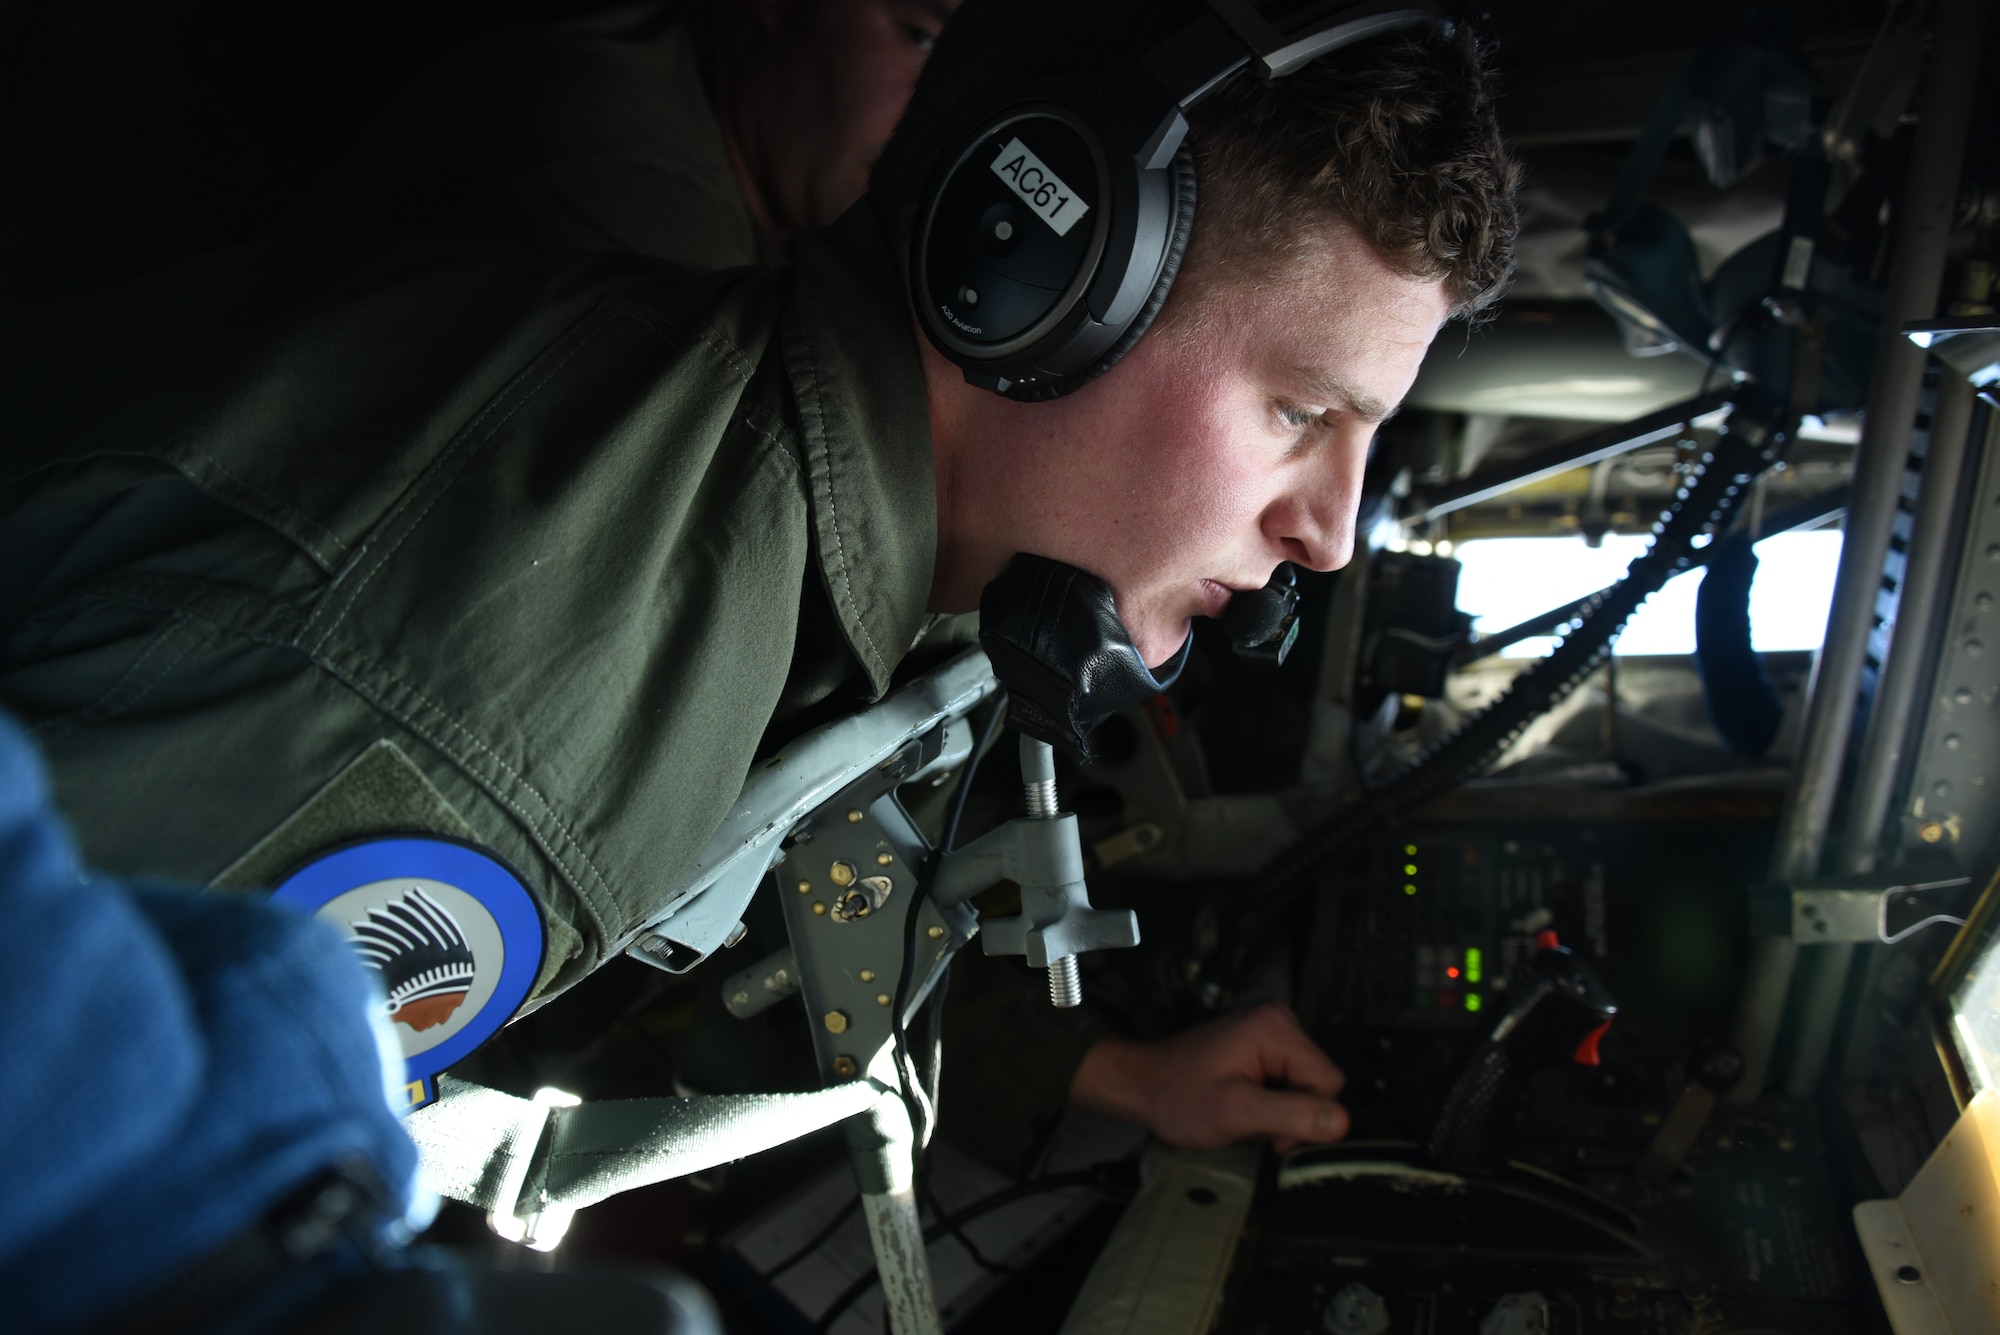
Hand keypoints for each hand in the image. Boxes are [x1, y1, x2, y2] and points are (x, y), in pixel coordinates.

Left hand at [1067, 1003, 1348, 1150]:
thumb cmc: (1180, 1098)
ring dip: (1280, 1110)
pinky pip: (1290, 1080)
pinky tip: (1244, 1103)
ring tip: (1243, 1112)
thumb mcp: (1236, 1113)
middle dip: (1292, 1113)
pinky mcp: (1264, 1044)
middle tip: (1250, 1122)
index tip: (1268, 1130)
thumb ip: (1291, 1115)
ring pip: (1306, 1085)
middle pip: (1319, 1082)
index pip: (1327, 1082)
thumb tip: (1341, 1122)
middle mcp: (1280, 1019)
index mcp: (1277, 1028)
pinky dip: (1271, 1101)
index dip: (1305, 1116)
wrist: (1143, 1085)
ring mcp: (1272, 1029)